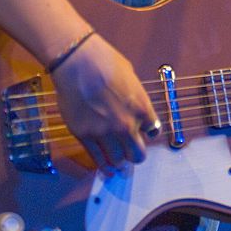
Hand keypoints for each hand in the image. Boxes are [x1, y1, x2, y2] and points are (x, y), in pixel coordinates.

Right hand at [50, 33, 159, 172]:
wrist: (77, 61)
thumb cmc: (105, 61)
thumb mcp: (130, 77)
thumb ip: (134, 97)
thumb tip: (132, 106)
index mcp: (141, 108)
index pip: (153, 131)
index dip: (147, 131)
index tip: (142, 132)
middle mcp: (126, 125)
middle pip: (137, 154)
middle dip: (136, 154)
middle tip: (132, 153)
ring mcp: (104, 132)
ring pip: (118, 160)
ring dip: (119, 160)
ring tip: (118, 160)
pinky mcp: (85, 136)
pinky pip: (97, 158)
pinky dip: (103, 166)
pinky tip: (106, 169)